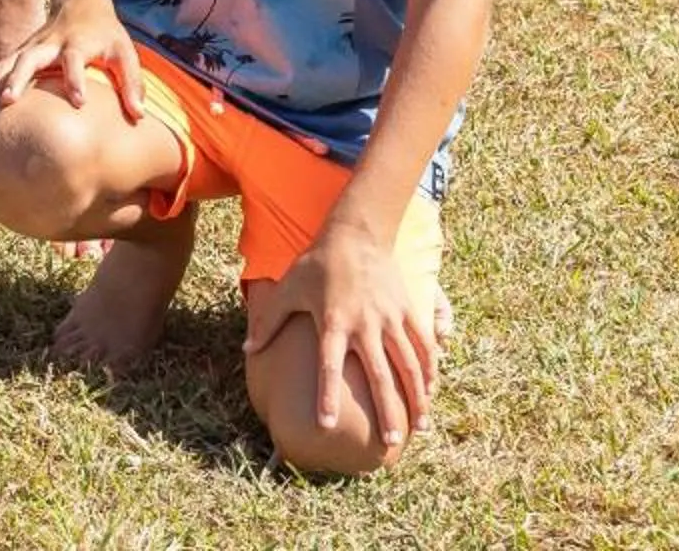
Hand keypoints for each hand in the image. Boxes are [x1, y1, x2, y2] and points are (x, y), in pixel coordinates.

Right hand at [0, 0, 140, 117]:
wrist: (81, 2)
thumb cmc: (106, 35)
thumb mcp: (125, 53)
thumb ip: (132, 83)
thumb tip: (138, 116)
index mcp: (77, 42)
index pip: (74, 59)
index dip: (76, 78)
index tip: (79, 102)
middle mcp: (49, 43)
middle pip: (28, 58)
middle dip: (17, 79)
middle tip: (8, 103)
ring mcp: (31, 46)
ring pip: (6, 65)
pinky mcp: (20, 52)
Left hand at [248, 220, 437, 448]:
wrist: (356, 233)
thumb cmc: (317, 264)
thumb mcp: (288, 288)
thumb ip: (268, 320)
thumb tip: (248, 350)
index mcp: (333, 321)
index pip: (328, 366)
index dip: (326, 395)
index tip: (326, 424)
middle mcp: (365, 324)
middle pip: (379, 376)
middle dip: (386, 411)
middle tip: (389, 444)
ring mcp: (391, 319)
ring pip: (409, 366)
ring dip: (416, 398)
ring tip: (419, 428)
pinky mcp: (409, 311)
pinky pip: (423, 346)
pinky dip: (429, 370)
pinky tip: (431, 392)